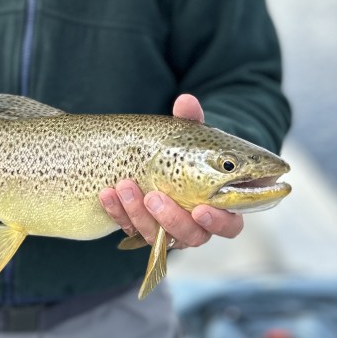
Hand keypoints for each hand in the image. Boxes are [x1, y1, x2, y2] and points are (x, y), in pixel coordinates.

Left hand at [98, 94, 243, 248]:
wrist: (158, 160)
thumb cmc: (188, 151)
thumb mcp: (189, 135)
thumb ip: (190, 121)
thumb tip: (185, 101)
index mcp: (221, 207)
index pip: (229, 225)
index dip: (217, 221)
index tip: (201, 208)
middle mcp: (198, 225)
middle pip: (192, 236)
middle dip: (171, 219)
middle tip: (154, 197)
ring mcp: (169, 231)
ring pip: (158, 236)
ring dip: (139, 214)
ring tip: (125, 186)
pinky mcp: (143, 230)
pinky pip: (131, 229)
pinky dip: (118, 212)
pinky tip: (107, 193)